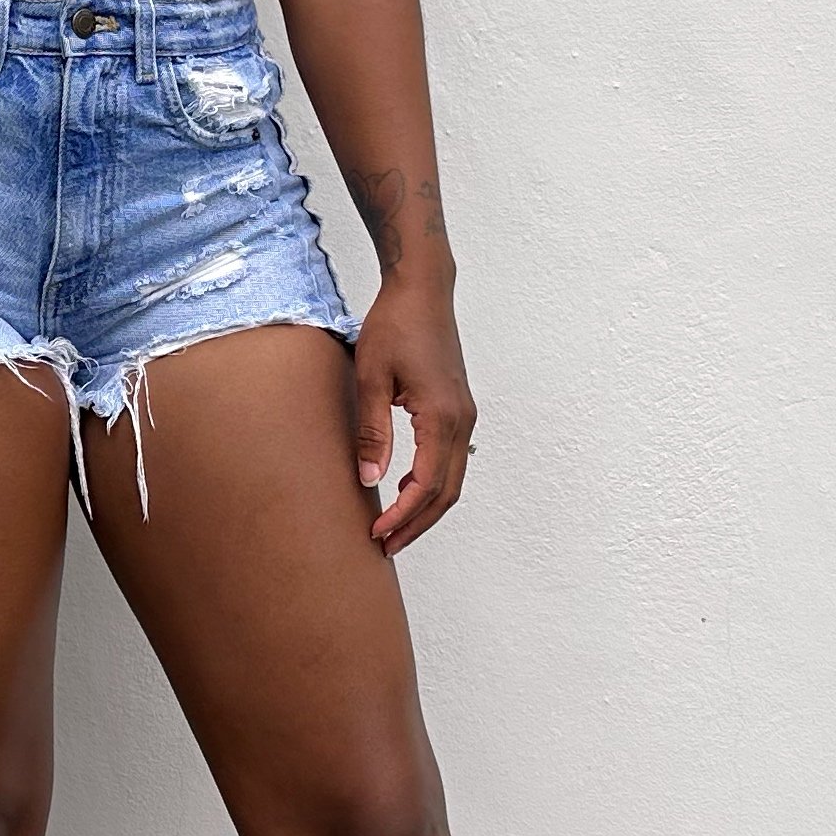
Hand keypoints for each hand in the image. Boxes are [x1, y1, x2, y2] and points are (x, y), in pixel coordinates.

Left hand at [352, 281, 475, 556]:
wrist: (422, 290)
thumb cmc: (395, 325)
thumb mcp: (371, 378)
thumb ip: (371, 431)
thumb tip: (370, 480)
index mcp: (442, 417)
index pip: (426, 485)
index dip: (402, 516)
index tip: (376, 534)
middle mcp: (462, 421)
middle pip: (446, 492)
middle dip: (416, 523)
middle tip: (384, 545)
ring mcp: (465, 416)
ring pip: (452, 480)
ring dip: (425, 507)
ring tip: (393, 526)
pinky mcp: (458, 409)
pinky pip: (451, 460)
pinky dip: (432, 484)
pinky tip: (405, 488)